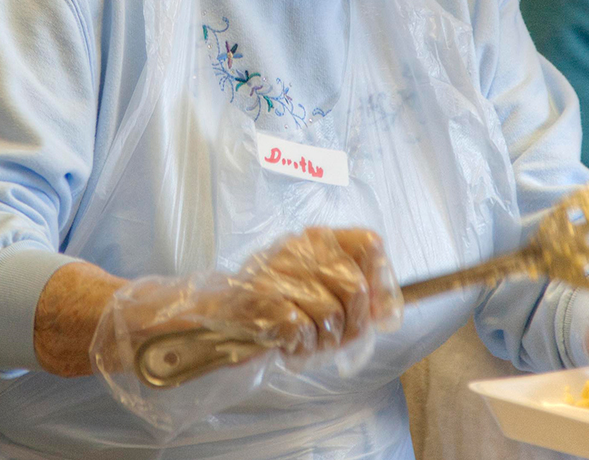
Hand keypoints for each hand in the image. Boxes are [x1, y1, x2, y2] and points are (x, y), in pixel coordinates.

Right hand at [87, 228, 399, 435]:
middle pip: (355, 288)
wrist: (200, 316)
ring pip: (332, 315)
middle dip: (352, 325)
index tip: (376, 307)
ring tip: (302, 342)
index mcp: (311, 240)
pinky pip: (303, 331)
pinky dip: (298, 348)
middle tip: (331, 337)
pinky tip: (284, 345)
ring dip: (322, 341)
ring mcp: (278, 276)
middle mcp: (297, 250)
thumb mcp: (305, 287)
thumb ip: (346, 291)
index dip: (380, 279)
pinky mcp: (262, 303)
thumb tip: (388, 308)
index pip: (368, 243)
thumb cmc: (260, 304)